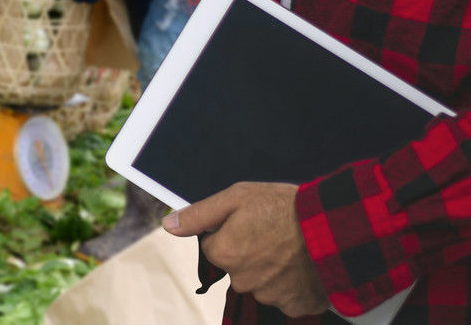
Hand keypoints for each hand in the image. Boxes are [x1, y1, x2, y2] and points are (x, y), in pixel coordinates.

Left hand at [163, 182, 328, 316]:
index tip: (251, 222)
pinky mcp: (296, 306)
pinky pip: (287, 297)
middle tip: (274, 234)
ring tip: (291, 248)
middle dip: (250, 252)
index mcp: (225, 253)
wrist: (335, 227)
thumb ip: (199, 214)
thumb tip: (169, 224)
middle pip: (237, 267)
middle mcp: (243, 280)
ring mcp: (270, 296)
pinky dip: (293, 285)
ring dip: (272, 269)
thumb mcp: (237, 197)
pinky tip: (302, 266)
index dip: (230, 232)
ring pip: (262, 282)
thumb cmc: (287, 208)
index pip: (215, 246)